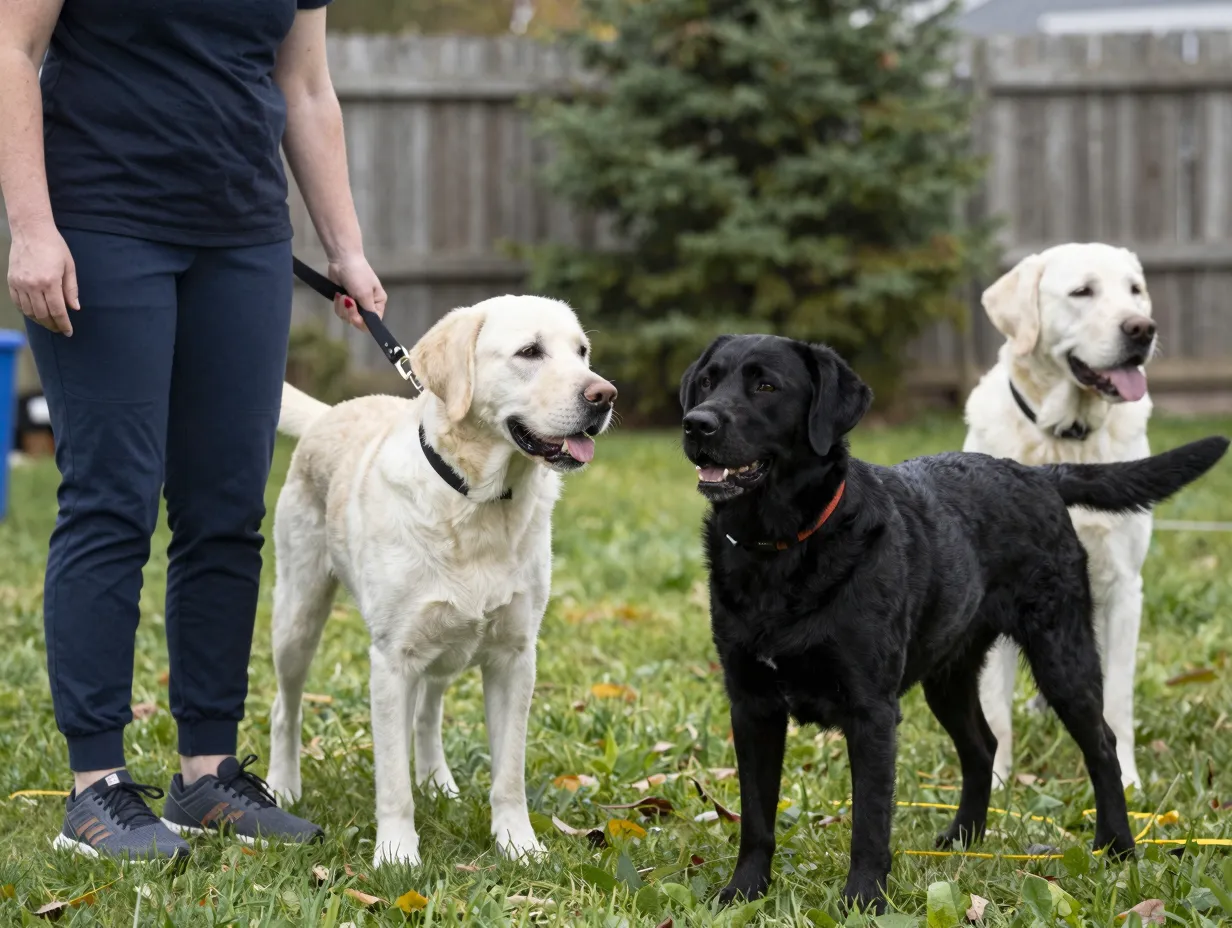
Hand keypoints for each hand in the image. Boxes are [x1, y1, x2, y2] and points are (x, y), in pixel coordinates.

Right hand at [8, 220, 79, 335]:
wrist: (31, 231)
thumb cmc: (54, 246)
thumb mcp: (69, 266)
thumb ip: (71, 289)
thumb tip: (75, 308)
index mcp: (50, 282)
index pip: (58, 311)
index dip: (64, 324)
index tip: (68, 332)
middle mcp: (32, 285)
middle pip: (42, 314)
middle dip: (53, 325)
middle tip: (60, 329)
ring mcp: (19, 283)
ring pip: (29, 311)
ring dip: (40, 321)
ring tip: (49, 323)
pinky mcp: (11, 281)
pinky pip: (17, 303)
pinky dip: (26, 311)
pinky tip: (35, 314)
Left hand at [327, 254, 386, 330]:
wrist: (343, 260)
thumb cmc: (358, 274)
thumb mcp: (365, 294)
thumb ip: (369, 312)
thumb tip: (371, 325)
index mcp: (378, 303)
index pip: (374, 322)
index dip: (364, 323)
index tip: (356, 317)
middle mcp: (368, 305)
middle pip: (359, 322)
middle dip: (351, 313)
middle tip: (348, 300)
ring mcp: (356, 304)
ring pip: (348, 317)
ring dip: (343, 307)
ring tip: (343, 294)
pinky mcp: (344, 301)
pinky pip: (340, 311)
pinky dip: (338, 304)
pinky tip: (339, 294)